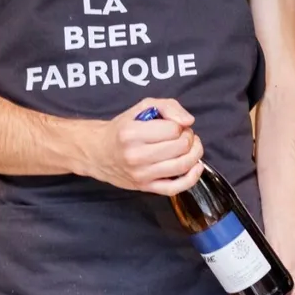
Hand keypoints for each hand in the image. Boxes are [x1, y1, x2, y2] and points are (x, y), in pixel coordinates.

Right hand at [81, 98, 203, 194]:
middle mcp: (135, 156)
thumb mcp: (142, 108)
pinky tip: (195, 166)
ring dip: (194, 153)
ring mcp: (141, 174)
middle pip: (180, 147)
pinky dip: (192, 178)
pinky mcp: (145, 188)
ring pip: (182, 166)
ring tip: (189, 147)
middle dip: (189, 137)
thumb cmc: (123, 129)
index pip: (174, 129)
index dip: (180, 125)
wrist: (99, 153)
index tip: (174, 125)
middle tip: (182, 135)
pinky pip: (175, 188)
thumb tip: (188, 121)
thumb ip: (168, 107)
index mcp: (132, 133)